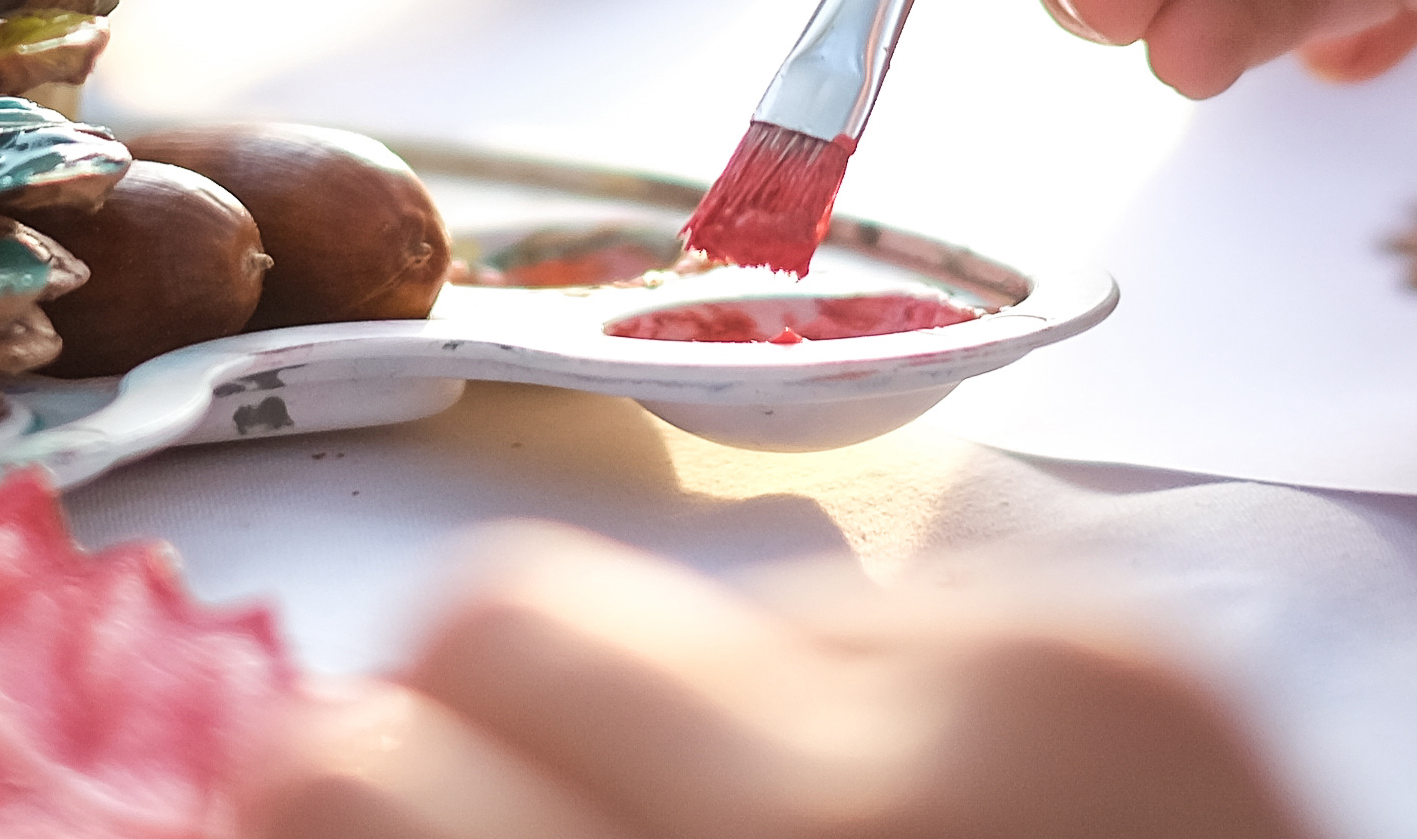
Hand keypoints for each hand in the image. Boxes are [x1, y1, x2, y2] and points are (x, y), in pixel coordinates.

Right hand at [240, 525, 1312, 838]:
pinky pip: (858, 615)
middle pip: (490, 623)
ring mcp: (1023, 687)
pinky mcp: (1134, 649)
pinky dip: (826, 731)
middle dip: (449, 751)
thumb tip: (282, 822)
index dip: (296, 830)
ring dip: (652, 738)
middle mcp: (850, 804)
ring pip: (669, 602)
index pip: (345, 780)